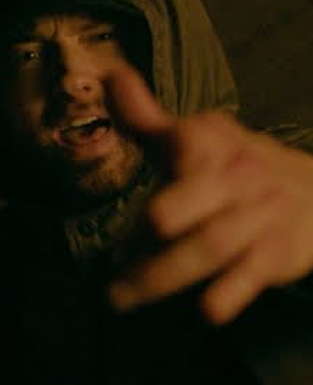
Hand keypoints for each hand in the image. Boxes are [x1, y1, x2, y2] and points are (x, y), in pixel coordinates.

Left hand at [104, 58, 312, 324]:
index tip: (138, 169)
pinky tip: (206, 311)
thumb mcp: (195, 138)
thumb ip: (147, 116)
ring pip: (210, 246)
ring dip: (163, 275)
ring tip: (118, 297)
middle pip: (194, 201)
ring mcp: (260, 217)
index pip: (189, 144)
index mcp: (213, 145)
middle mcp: (238, 178)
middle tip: (111, 258)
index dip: (175, 150)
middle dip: (157, 224)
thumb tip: (107, 73)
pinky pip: (253, 274)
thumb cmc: (233, 167)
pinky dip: (232, 293)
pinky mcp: (277, 255)